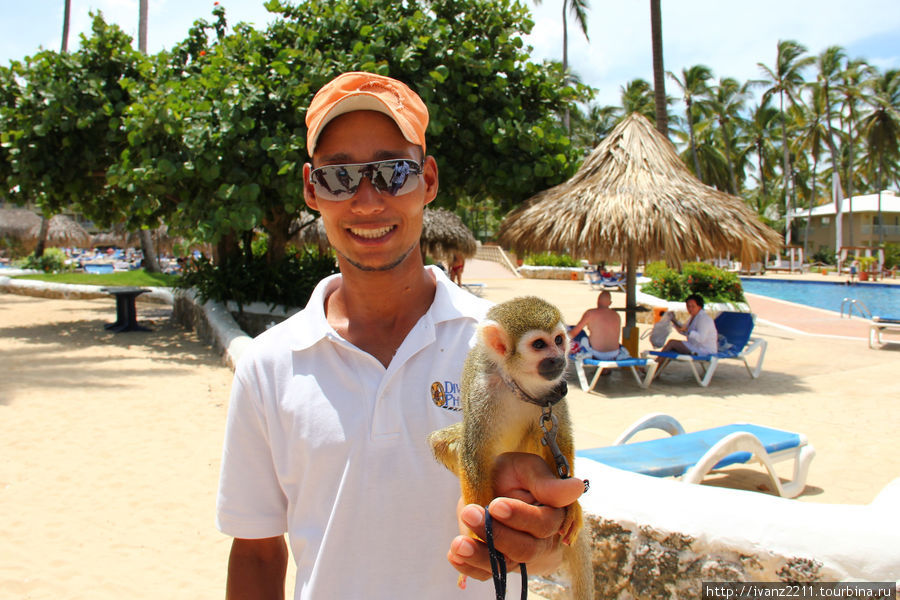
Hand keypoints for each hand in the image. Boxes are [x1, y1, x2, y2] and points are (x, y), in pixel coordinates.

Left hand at [446, 452, 584, 582]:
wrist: (492, 486)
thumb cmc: (513, 475)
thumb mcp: (526, 468)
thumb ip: (544, 481)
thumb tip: (576, 488)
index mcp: (553, 514)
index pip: (543, 524)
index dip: (521, 517)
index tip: (496, 505)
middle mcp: (541, 540)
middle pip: (525, 549)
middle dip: (496, 534)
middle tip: (470, 513)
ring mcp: (518, 554)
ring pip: (505, 566)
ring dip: (480, 556)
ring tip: (458, 544)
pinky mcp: (498, 563)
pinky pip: (487, 573)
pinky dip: (469, 568)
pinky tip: (454, 556)